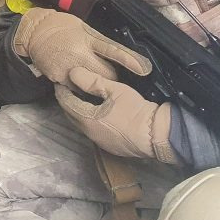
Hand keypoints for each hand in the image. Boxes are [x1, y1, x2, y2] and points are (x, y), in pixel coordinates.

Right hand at [12, 8, 150, 85]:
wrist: (34, 32)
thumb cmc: (62, 27)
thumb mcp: (84, 28)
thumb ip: (100, 42)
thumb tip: (121, 55)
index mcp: (87, 39)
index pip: (113, 51)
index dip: (129, 60)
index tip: (144, 70)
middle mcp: (79, 54)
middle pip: (107, 75)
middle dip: (111, 75)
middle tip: (107, 71)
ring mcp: (68, 68)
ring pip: (92, 85)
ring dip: (95, 83)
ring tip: (90, 75)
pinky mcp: (58, 78)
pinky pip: (75, 87)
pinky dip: (79, 85)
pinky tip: (77, 79)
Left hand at [55, 67, 179, 163]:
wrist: (158, 135)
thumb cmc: (135, 110)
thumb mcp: (115, 90)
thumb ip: (92, 81)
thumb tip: (72, 72)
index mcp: (86, 119)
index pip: (66, 103)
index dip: (62, 91)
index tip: (61, 81)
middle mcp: (89, 133)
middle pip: (72, 114)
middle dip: (69, 101)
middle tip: (70, 89)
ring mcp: (100, 142)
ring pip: (83, 124)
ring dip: (80, 112)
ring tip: (83, 99)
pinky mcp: (111, 147)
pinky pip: (95, 131)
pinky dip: (91, 121)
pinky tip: (99, 114)